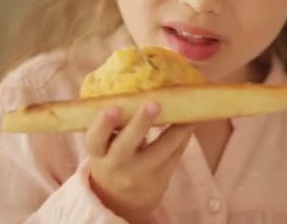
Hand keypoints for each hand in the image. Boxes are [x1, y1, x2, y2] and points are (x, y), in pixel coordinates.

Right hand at [85, 103, 193, 222]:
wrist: (122, 200)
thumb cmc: (113, 158)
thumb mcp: (104, 147)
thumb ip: (112, 126)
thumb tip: (133, 87)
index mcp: (99, 153)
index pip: (95, 139)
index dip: (103, 124)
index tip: (113, 107)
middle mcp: (117, 164)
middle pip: (127, 145)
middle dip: (140, 123)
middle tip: (153, 104)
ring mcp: (140, 173)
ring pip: (160, 150)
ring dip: (175, 129)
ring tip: (186, 110)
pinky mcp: (161, 176)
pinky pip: (176, 154)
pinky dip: (184, 136)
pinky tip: (191, 120)